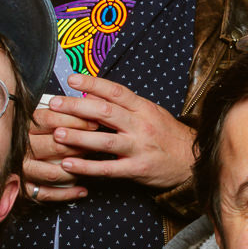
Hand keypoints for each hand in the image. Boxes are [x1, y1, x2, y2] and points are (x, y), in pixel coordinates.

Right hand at [22, 101, 94, 203]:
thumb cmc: (19, 135)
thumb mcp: (30, 118)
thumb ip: (50, 112)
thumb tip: (82, 100)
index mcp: (21, 128)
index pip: (49, 120)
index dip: (75, 119)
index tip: (93, 120)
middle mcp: (20, 150)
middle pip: (55, 146)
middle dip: (80, 143)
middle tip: (96, 140)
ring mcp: (22, 171)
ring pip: (54, 172)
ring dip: (76, 169)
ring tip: (90, 163)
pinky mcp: (23, 190)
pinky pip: (47, 194)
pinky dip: (66, 193)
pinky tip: (82, 190)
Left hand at [42, 74, 195, 189]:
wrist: (192, 161)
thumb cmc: (167, 135)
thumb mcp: (150, 112)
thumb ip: (124, 104)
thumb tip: (93, 93)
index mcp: (143, 108)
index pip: (116, 92)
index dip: (93, 83)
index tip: (71, 79)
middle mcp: (141, 125)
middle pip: (106, 112)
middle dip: (77, 107)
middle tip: (54, 104)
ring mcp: (139, 148)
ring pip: (105, 141)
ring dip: (78, 137)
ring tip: (57, 133)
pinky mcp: (137, 169)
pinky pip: (108, 168)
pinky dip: (87, 167)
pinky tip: (68, 164)